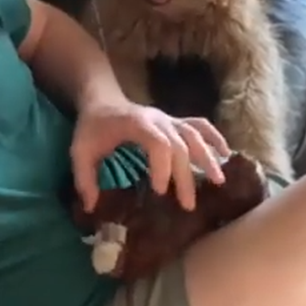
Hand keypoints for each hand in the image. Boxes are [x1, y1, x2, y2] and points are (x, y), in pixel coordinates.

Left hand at [70, 99, 230, 212]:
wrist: (100, 99)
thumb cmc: (92, 127)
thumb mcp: (79, 151)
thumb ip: (84, 178)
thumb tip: (92, 207)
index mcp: (136, 124)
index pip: (158, 143)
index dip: (163, 166)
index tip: (161, 191)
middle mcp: (157, 119)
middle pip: (179, 144)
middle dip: (186, 174)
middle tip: (187, 204)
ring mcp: (167, 118)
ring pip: (194, 134)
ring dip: (207, 156)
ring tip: (218, 181)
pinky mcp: (173, 122)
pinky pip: (198, 125)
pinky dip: (213, 137)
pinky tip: (226, 153)